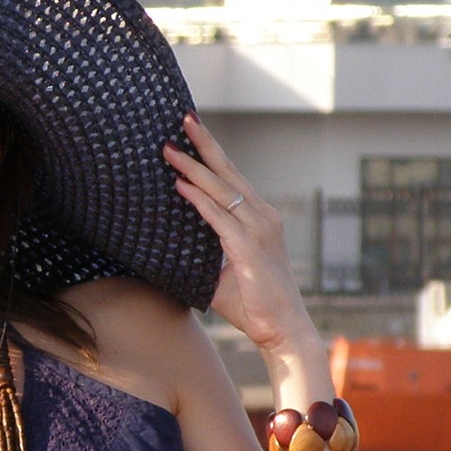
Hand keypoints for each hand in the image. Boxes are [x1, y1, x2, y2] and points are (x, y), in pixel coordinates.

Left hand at [164, 113, 324, 373]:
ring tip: (169, 149)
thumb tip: (166, 251)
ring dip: (193, 168)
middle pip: (228, 172)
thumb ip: (200, 256)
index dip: (211, 154)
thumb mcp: (220, 274)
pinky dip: (199, 201)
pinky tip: (180, 186)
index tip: (191, 132)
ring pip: (221, 191)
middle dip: (204, 144)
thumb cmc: (254, 305)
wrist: (284, 332)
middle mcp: (264, 217)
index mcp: (260, 219)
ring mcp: (259, 231)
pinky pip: (219, 219)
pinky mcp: (250, 250)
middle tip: (182, 119)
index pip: (232, 178)